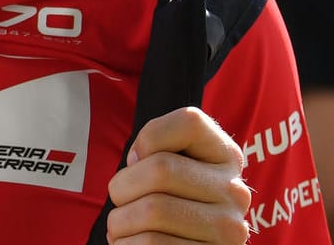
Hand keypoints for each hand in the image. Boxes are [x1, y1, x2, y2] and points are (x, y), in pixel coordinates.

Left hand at [105, 106, 249, 244]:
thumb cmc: (166, 200)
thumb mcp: (169, 163)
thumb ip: (157, 148)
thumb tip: (138, 160)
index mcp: (226, 156)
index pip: (189, 122)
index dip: (148, 138)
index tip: (139, 159)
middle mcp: (236, 192)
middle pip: (161, 169)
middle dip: (121, 185)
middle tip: (120, 198)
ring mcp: (229, 229)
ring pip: (152, 211)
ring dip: (119, 220)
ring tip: (122, 225)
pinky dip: (126, 244)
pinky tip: (131, 243)